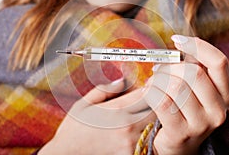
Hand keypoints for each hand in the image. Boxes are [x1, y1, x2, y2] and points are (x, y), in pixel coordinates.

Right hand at [39, 78, 154, 154]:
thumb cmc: (74, 129)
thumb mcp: (84, 104)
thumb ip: (105, 90)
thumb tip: (123, 81)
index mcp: (116, 110)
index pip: (145, 94)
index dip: (149, 88)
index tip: (148, 86)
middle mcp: (127, 127)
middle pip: (155, 109)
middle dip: (154, 102)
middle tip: (148, 99)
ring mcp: (131, 143)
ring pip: (154, 124)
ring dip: (152, 117)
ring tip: (143, 113)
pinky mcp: (131, 154)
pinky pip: (147, 139)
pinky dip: (146, 132)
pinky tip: (138, 128)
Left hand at [143, 35, 228, 154]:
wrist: (178, 145)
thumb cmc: (183, 110)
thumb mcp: (195, 89)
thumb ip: (193, 68)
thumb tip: (180, 42)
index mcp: (224, 94)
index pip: (219, 62)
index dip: (197, 46)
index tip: (177, 40)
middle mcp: (218, 110)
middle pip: (194, 72)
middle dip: (171, 66)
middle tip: (158, 68)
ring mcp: (201, 124)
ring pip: (176, 86)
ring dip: (158, 80)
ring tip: (152, 82)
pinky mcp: (181, 133)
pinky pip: (161, 101)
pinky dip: (150, 92)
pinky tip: (147, 92)